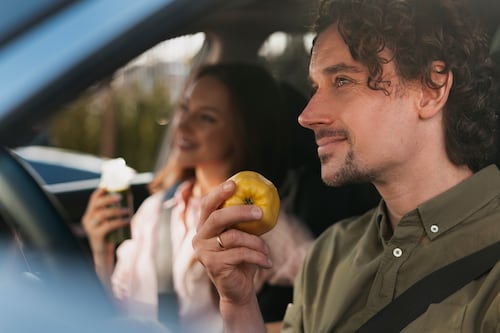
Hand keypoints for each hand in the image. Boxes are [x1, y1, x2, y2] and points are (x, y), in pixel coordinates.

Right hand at [82, 188, 129, 257]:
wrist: (103, 254)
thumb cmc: (109, 235)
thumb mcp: (109, 221)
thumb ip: (114, 212)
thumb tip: (129, 197)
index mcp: (90, 214)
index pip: (93, 199)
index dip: (101, 191)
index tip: (110, 186)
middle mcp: (88, 219)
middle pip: (97, 204)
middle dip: (109, 198)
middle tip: (121, 197)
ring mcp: (90, 228)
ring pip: (103, 215)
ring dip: (117, 211)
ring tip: (128, 211)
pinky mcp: (96, 236)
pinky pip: (108, 226)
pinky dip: (119, 222)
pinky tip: (127, 221)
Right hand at [192, 180, 270, 331]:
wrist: (238, 289)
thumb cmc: (242, 259)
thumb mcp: (243, 236)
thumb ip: (244, 221)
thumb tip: (262, 201)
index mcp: (205, 226)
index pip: (208, 205)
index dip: (219, 193)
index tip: (233, 184)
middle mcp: (199, 237)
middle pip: (218, 218)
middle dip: (240, 212)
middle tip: (260, 212)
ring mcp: (204, 252)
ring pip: (233, 237)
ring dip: (256, 242)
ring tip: (266, 250)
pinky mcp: (213, 265)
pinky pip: (240, 254)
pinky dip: (257, 256)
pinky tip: (267, 262)